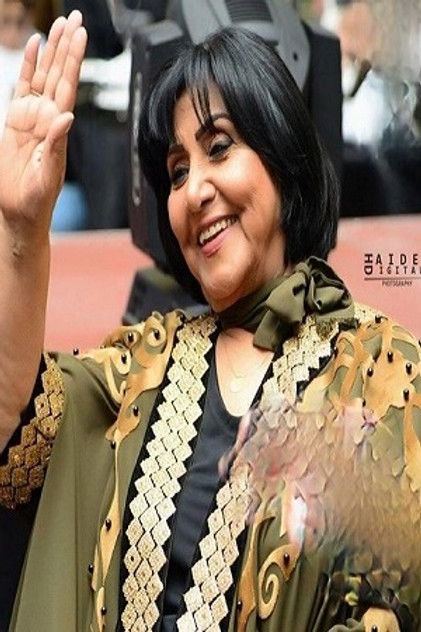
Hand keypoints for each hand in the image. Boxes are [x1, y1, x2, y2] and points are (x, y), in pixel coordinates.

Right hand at [0, 11, 86, 235]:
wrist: (20, 211)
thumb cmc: (38, 199)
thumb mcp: (48, 173)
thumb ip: (56, 144)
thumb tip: (66, 116)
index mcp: (58, 127)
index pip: (69, 86)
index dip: (74, 60)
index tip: (80, 35)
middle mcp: (48, 117)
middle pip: (59, 74)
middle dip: (67, 47)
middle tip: (75, 18)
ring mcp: (32, 117)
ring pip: (42, 76)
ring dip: (51, 52)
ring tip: (59, 26)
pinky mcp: (16, 121)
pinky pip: (22, 87)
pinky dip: (28, 66)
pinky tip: (34, 47)